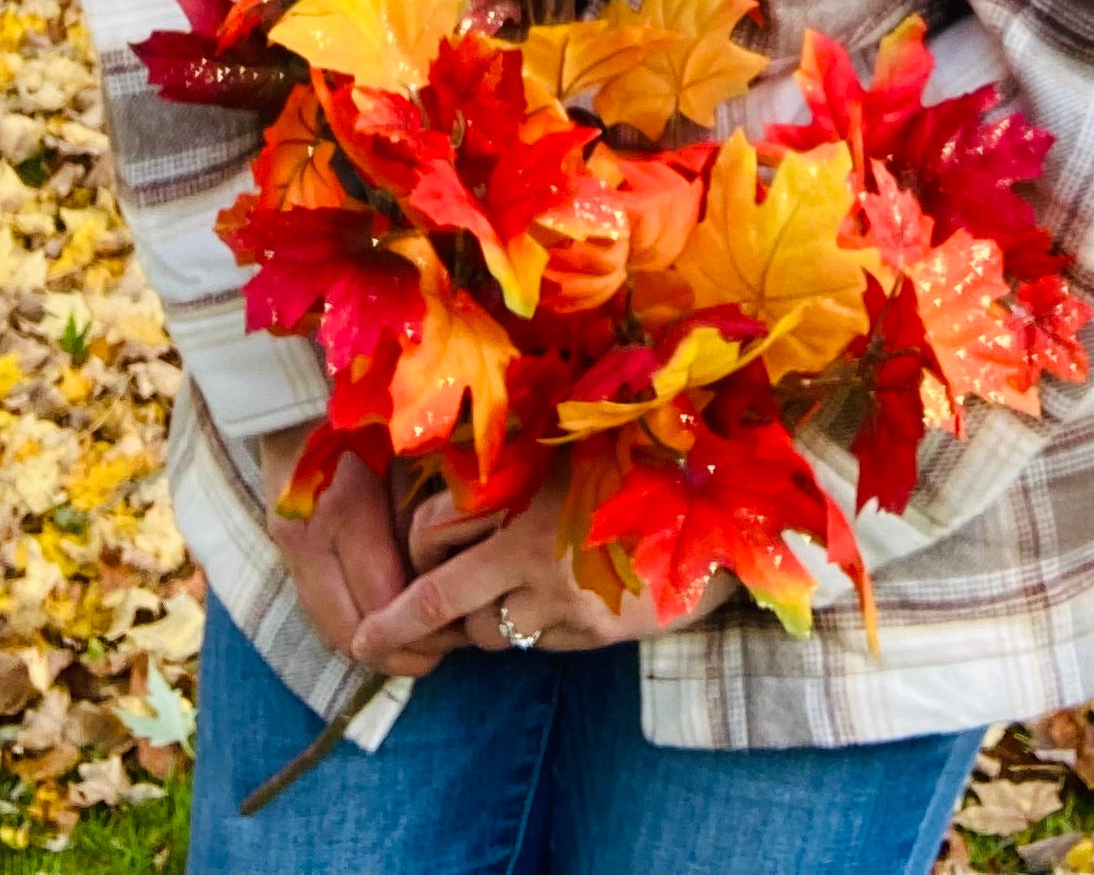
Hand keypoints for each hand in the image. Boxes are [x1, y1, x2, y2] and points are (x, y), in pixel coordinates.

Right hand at [255, 423, 461, 679]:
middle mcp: (310, 540)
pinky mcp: (280, 548)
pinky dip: (350, 625)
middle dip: (399, 655)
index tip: (463, 634)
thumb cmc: (365, 406)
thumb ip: (427, 503)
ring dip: (373, 648)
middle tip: (443, 654)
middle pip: (352, 632)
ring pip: (329, 628)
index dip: (425, 630)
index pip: (385, 602)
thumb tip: (470, 560)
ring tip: (419, 648)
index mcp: (347, 512)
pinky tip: (384, 622)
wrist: (290, 385)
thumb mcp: (404, 446)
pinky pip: (316, 608)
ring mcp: (288, 548)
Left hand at [353, 469, 733, 664]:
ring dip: (483, 622)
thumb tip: (444, 492)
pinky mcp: (600, 631)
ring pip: (491, 634)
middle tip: (370, 641)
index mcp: (520, 495)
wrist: (723, 496)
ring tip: (499, 596)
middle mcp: (535, 552)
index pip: (427, 538)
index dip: (404, 565)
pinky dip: (534, 630)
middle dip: (401, 628)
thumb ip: (510, 469)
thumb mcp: (563, 448)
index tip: (385, 591)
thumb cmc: (636, 453)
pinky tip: (555, 600)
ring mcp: (569, 598)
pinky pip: (543, 645)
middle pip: (443, 604)